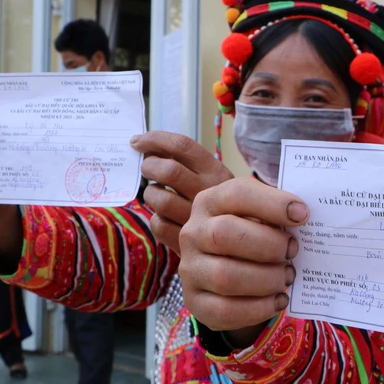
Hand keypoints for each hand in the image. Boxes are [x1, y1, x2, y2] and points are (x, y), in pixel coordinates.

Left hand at [131, 132, 233, 253]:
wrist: (247, 244)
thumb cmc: (224, 207)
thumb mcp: (217, 181)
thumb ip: (189, 166)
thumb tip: (148, 148)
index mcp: (218, 173)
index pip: (183, 147)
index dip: (154, 140)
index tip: (137, 141)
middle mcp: (211, 193)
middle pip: (169, 171)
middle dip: (148, 166)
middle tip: (146, 168)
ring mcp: (199, 219)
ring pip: (160, 199)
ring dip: (151, 194)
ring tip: (157, 194)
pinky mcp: (187, 242)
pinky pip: (158, 224)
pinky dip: (156, 219)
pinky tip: (165, 218)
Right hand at [179, 178, 307, 340]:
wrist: (224, 265)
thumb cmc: (251, 232)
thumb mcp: (259, 213)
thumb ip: (277, 211)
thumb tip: (301, 215)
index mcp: (210, 202)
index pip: (236, 194)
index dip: (272, 203)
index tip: (302, 215)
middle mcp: (193, 233)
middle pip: (224, 233)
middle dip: (268, 244)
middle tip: (292, 251)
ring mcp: (190, 269)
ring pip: (225, 276)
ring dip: (267, 279)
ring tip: (287, 276)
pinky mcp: (196, 302)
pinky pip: (226, 310)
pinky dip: (260, 308)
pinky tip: (279, 299)